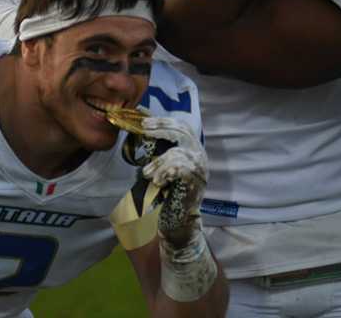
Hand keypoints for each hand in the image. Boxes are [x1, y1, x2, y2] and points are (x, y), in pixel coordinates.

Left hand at [141, 117, 206, 246]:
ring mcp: (200, 168)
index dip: (163, 121)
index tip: (144, 120)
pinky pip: (180, 168)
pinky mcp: (196, 182)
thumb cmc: (166, 195)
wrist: (177, 221)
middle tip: (145, 130)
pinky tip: (157, 181)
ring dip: (158, 161)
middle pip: (183, 131)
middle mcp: (199, 155)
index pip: (181, 126)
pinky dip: (165, 172)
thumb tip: (140, 130)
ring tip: (146, 174)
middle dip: (161, 128)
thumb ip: (155, 151)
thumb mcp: (159, 167)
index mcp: (191, 149)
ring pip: (178, 152)